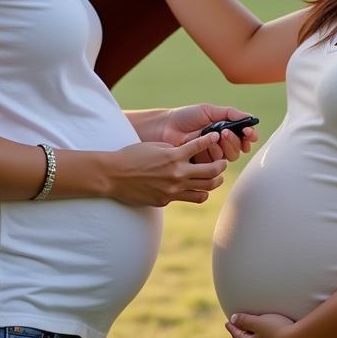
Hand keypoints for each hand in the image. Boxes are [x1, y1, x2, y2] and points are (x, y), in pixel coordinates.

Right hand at [108, 132, 226, 206]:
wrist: (114, 175)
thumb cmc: (132, 156)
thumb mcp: (155, 146)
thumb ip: (173, 150)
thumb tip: (186, 154)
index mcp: (174, 156)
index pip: (200, 146)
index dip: (211, 140)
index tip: (217, 137)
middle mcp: (177, 174)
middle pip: (211, 172)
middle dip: (221, 166)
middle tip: (222, 163)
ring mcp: (173, 189)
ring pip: (205, 190)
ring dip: (214, 182)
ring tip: (216, 178)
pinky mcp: (166, 201)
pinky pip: (188, 198)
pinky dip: (195, 192)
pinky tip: (196, 188)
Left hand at [159, 104, 258, 163]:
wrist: (165, 127)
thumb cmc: (185, 117)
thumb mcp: (208, 111)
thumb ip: (229, 113)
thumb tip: (249, 117)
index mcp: (224, 129)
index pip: (244, 136)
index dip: (250, 135)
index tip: (249, 132)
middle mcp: (220, 144)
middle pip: (239, 148)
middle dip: (235, 140)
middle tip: (225, 132)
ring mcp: (212, 155)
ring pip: (230, 157)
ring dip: (226, 146)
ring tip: (216, 136)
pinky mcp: (203, 166)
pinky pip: (216, 165)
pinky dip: (214, 154)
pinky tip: (207, 147)